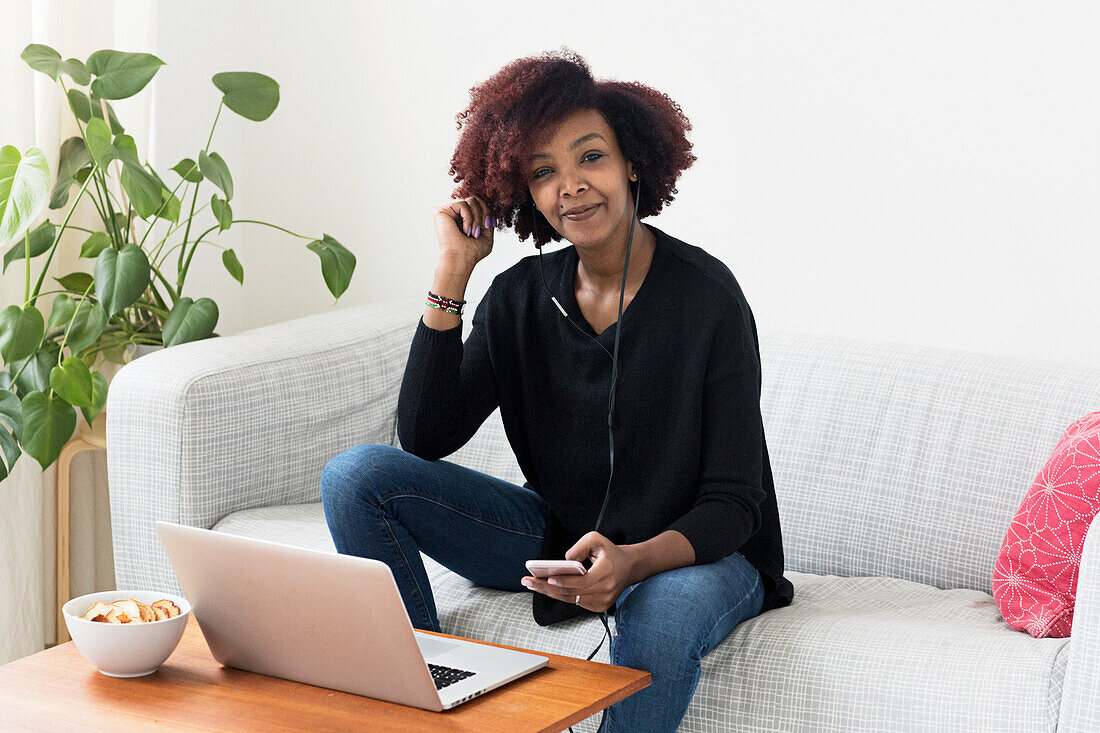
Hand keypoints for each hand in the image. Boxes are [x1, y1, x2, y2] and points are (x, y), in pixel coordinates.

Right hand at [434, 195, 495, 270]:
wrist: (461, 259)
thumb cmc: (472, 252)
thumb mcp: (487, 234)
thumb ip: (488, 218)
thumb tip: (489, 208)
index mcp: (464, 218)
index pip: (480, 204)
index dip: (488, 212)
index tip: (489, 226)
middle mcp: (455, 213)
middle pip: (476, 200)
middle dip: (483, 215)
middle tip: (480, 230)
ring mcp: (448, 211)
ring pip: (471, 200)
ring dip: (477, 218)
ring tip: (472, 233)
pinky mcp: (441, 211)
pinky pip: (463, 204)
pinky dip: (468, 218)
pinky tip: (465, 230)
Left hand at [521, 532, 635, 612]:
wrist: (630, 567)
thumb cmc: (611, 552)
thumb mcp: (596, 539)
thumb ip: (579, 547)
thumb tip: (565, 560)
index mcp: (606, 573)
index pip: (582, 581)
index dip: (564, 581)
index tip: (547, 577)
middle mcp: (605, 590)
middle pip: (571, 593)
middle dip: (548, 587)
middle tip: (528, 582)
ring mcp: (602, 601)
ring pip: (571, 599)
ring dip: (551, 592)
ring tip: (533, 584)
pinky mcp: (599, 606)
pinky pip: (576, 601)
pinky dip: (562, 594)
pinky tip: (548, 587)